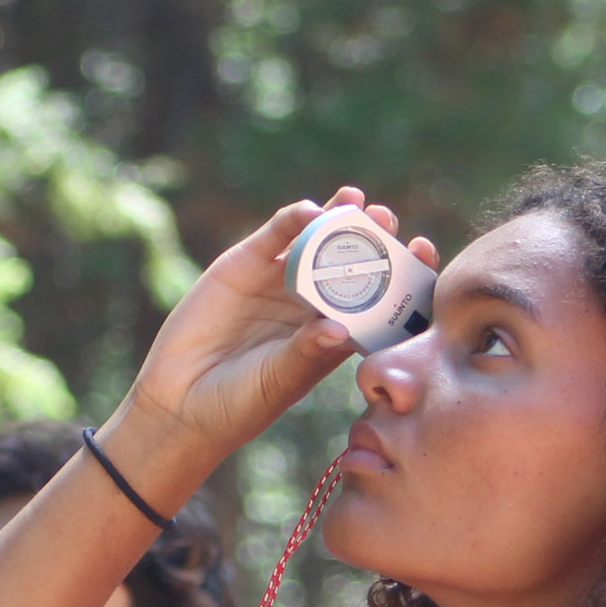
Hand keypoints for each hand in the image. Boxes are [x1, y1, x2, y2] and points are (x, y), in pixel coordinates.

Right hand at [112, 189, 436, 491]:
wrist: (181, 402)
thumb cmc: (240, 404)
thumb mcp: (279, 381)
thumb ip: (306, 353)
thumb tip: (339, 328)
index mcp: (335, 335)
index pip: (379, 299)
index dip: (402, 275)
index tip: (424, 255)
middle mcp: (312, 304)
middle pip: (354, 262)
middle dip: (374, 239)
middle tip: (389, 221)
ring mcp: (280, 282)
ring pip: (318, 241)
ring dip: (340, 219)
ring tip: (358, 203)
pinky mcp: (246, 265)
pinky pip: (276, 235)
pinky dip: (295, 219)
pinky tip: (311, 212)